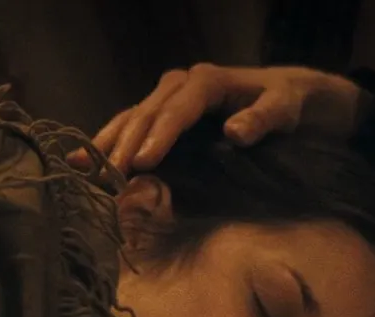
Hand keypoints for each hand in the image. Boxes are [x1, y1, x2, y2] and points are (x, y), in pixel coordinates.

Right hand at [71, 64, 364, 174]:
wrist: (292, 96)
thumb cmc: (290, 104)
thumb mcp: (286, 109)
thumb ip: (263, 119)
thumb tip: (235, 132)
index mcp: (207, 81)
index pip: (177, 110)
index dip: (158, 136)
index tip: (142, 164)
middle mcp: (181, 84)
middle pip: (146, 114)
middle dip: (125, 145)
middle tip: (107, 177)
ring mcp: (169, 98)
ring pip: (131, 118)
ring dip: (108, 144)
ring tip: (81, 168)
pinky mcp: (165, 115)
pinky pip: (132, 125)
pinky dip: (109, 141)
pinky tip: (82, 160)